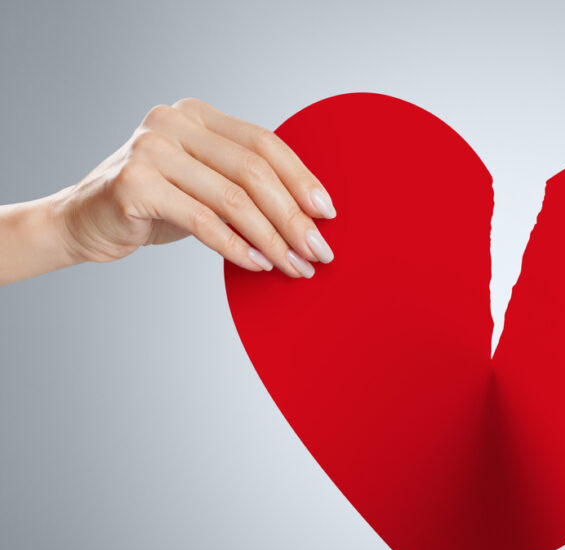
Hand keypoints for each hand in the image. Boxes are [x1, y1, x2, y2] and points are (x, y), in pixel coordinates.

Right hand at [53, 98, 334, 277]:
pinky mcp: (134, 185)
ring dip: (272, 239)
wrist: (83, 223)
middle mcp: (172, 123)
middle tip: (319, 251)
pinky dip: (236, 247)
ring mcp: (150, 151)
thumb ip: (244, 184)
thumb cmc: (154, 205)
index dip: (301, 179)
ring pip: (233, 199)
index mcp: (197, 115)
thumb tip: (312, 217)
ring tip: (295, 266)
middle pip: (254, 172)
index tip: (328, 214)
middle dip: (294, 216)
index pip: (264, 143)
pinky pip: (203, 221)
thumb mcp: (203, 185)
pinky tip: (258, 265)